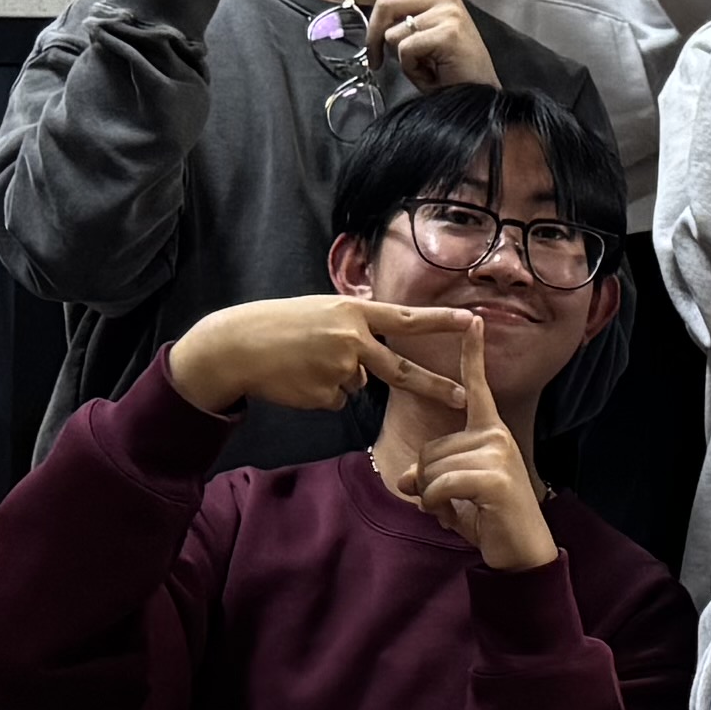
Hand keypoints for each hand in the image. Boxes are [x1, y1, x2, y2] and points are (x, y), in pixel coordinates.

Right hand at [165, 292, 484, 424]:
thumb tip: (370, 363)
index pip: (406, 318)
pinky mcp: (325, 394)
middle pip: (401, 371)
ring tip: (305, 362)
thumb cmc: (279, 324)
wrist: (238, 345)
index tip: (472, 322)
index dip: (441, 321)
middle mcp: (351, 339)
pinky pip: (336, 399)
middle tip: (463, 398)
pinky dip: (320, 392)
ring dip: (337, 378)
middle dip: (435, 386)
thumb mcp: (321, 309)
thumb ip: (354, 327)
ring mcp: (339, 369)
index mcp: (353, 312)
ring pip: (358, 384)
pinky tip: (298, 378)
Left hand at [366, 0, 501, 89]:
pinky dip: (412, 69)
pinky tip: (436, 71)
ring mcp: (448, 10)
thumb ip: (401, 26)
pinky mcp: (447, 29)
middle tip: (377, 63)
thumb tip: (378, 32)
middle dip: (374, 38)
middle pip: (384, 4)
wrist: (478, 99)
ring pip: (393, 32)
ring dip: (401, 60)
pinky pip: (405, 47)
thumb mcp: (419, 43)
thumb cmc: (448, 73)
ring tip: (428, 68)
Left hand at [376, 372, 559, 571]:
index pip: (478, 387)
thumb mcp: (454, 494)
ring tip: (456, 513)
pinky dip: (437, 507)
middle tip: (449, 505)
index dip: (473, 354)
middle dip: (427, 484)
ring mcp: (498, 455)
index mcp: (491, 433)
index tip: (473, 320)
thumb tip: (406, 480)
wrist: (523, 553)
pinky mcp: (493, 478)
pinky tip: (455, 518)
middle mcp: (496, 436)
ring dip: (432, 499)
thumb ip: (430, 476)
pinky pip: (440, 485)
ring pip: (431, 469)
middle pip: (429, 449)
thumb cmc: (490, 520)